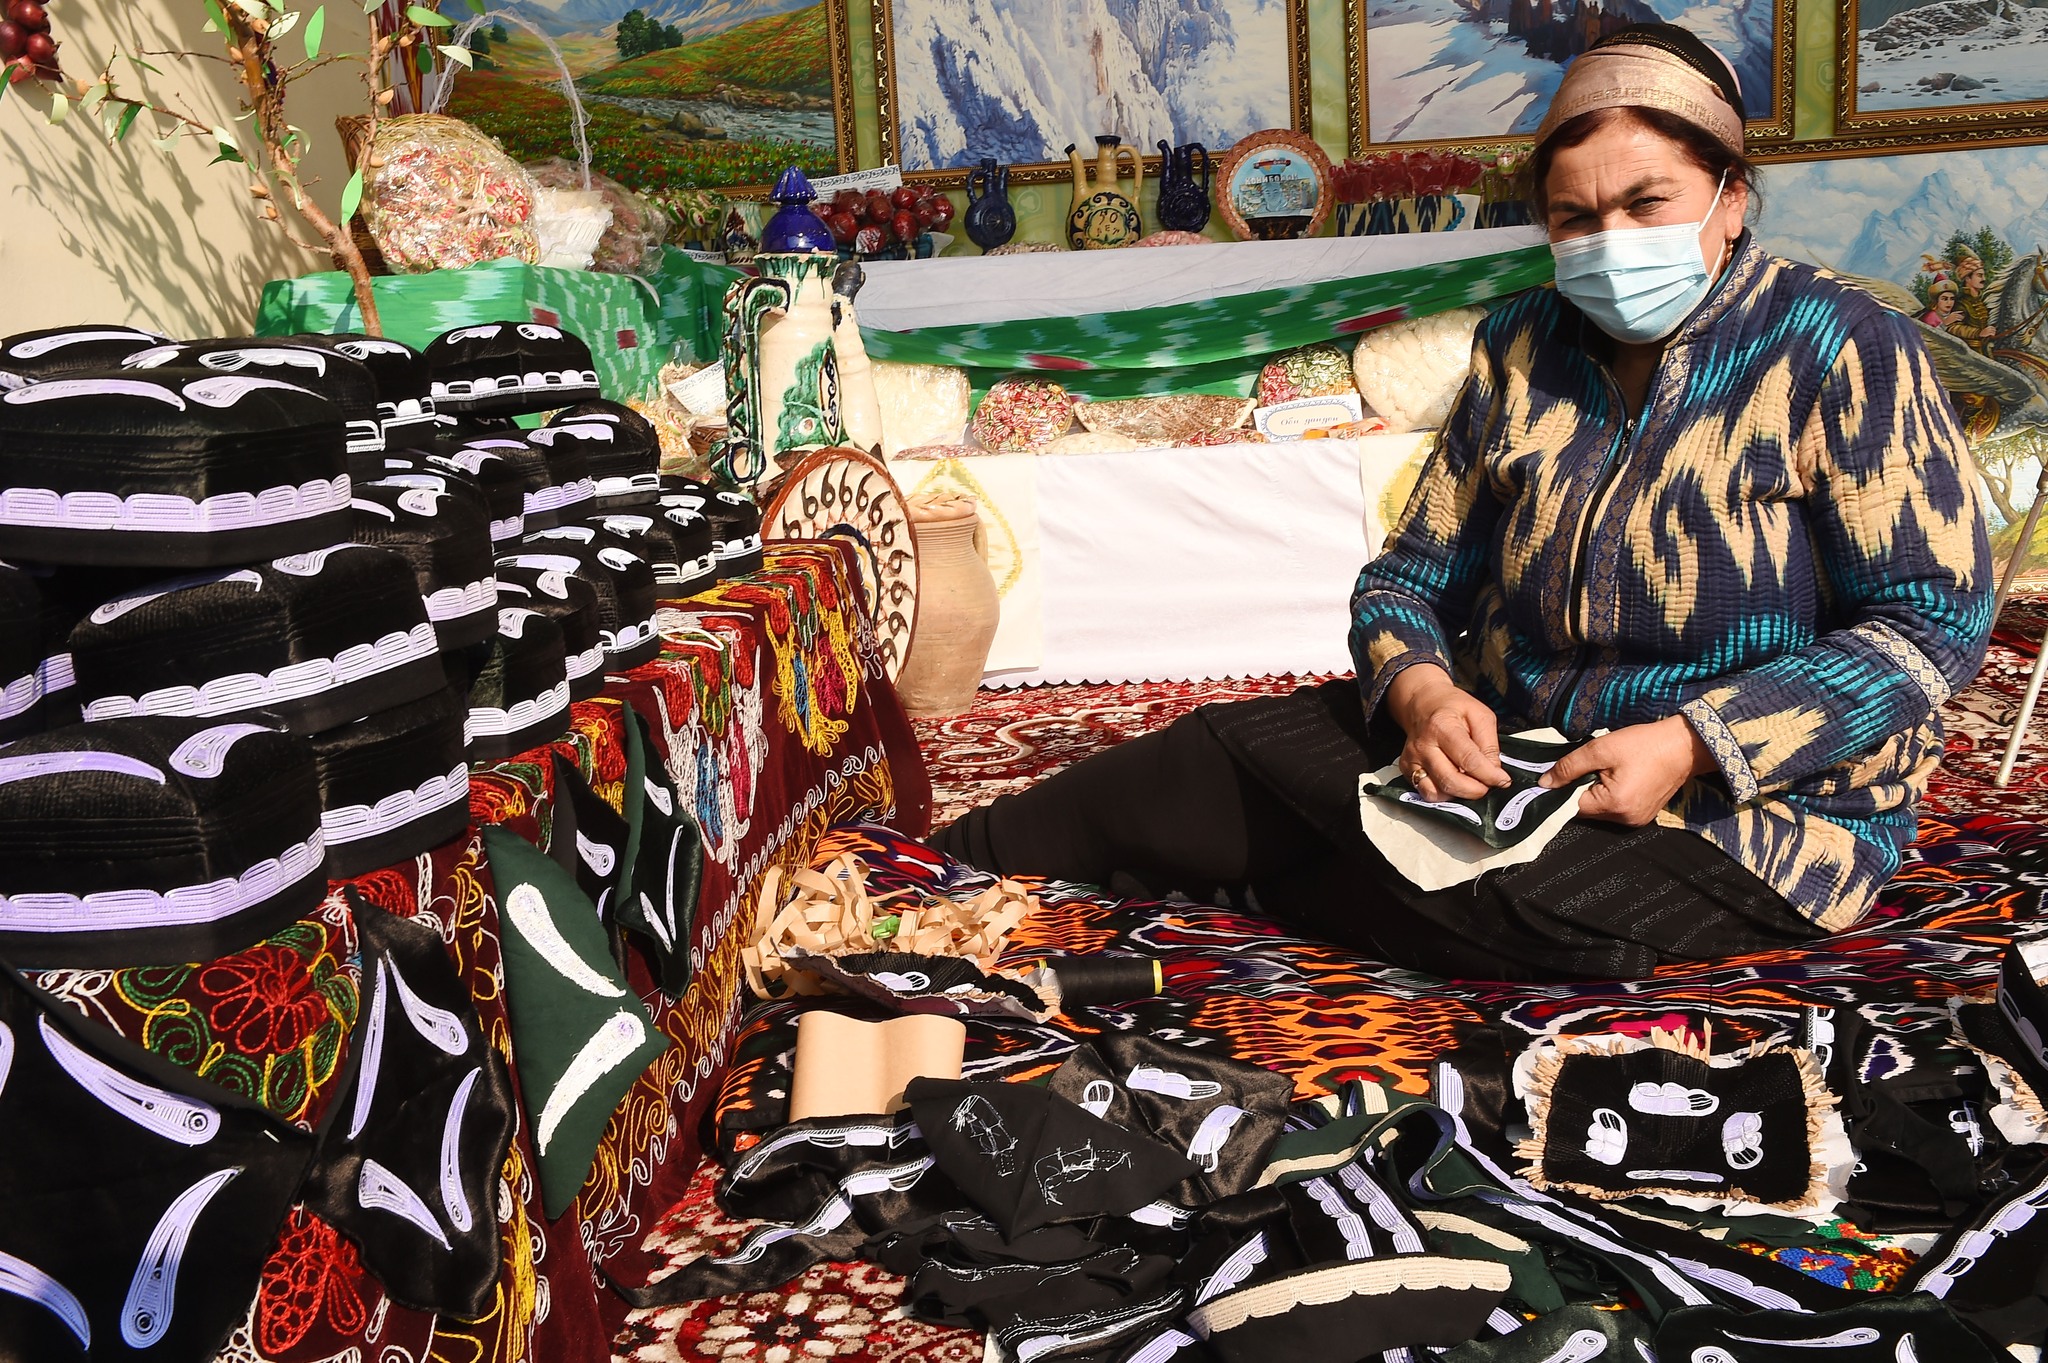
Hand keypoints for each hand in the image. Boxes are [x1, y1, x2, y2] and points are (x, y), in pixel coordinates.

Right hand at [1384, 664, 1508, 799]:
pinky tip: (1453, 782)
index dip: (1489, 775)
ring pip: (1437, 792)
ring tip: (1470, 782)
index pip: (1469, 760)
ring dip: (1459, 794)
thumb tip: (1494, 772)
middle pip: (1450, 781)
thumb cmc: (1451, 707)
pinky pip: (1426, 793)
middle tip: (1487, 785)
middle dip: (1475, 789)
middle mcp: (1424, 745)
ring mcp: (1412, 758)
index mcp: (1442, 726)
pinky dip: (1444, 794)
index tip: (1502, 780)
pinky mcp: (1406, 769)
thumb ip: (1489, 744)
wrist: (1422, 703)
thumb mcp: (1480, 715)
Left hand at [1538, 716, 1716, 825]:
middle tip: (1586, 766)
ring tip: (1606, 770)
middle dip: (1579, 789)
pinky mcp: (1643, 815)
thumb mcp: (1601, 748)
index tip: (1558, 774)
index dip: (1561, 790)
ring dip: (1594, 792)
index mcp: (1614, 805)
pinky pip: (1615, 809)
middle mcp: (1625, 820)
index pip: (1571, 806)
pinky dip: (1609, 796)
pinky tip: (1618, 777)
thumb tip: (1544, 783)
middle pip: (1585, 810)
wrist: (1685, 746)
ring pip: (1599, 810)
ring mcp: (1636, 820)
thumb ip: (1569, 766)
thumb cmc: (1644, 744)